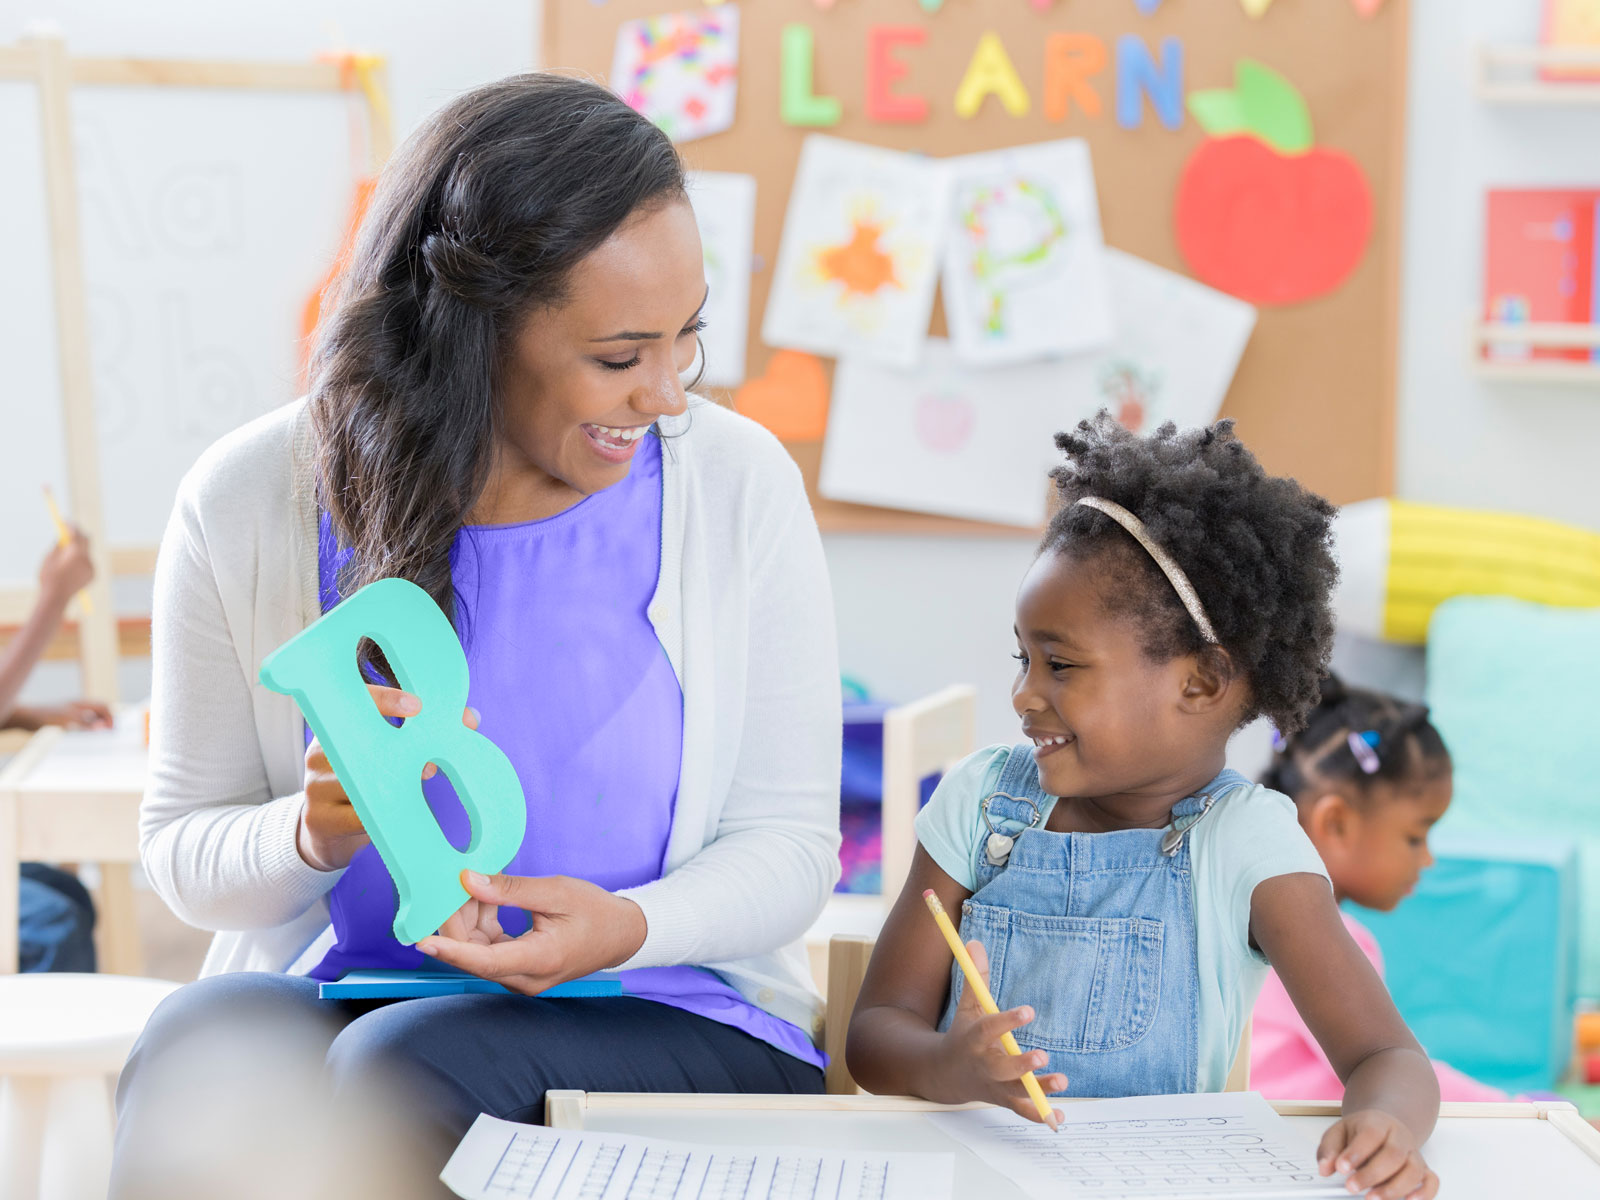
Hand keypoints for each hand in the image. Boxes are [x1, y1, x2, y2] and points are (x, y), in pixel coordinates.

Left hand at [6, 700, 113, 731]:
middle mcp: (79, 707)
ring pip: (90, 719)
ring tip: (99, 738)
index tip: (112, 730)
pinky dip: (87, 730)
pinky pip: (81, 724)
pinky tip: (84, 738)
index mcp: (82, 703)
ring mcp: (72, 713)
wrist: (27, 717)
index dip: (110, 717)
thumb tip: (103, 728)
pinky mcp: (65, 720)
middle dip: (106, 722)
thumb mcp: (69, 720)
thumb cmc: (47, 716)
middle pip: (99, 712)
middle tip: (110, 735)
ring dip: (97, 727)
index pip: (104, 707)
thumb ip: (87, 724)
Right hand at [38, 527, 92, 603]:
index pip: (77, 533)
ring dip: (78, 548)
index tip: (65, 521)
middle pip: (86, 539)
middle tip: (68, 531)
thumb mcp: (49, 557)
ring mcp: (92, 567)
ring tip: (65, 556)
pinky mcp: (93, 574)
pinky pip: (88, 562)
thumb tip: (63, 534)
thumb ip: (58, 544)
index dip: (71, 525)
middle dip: (78, 534)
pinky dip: (81, 560)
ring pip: (86, 551)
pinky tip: (70, 569)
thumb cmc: (48, 577)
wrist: (56, 598)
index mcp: (75, 553)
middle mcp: (87, 558)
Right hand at [296, 684, 478, 872]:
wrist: (326, 833)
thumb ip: (426, 734)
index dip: (385, 699)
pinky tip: (400, 815)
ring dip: (395, 785)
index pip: (355, 703)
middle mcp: (321, 753)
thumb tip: (471, 717)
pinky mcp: (320, 819)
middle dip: (401, 751)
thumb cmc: (368, 784)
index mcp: (338, 729)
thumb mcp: (389, 757)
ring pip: (360, 781)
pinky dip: (385, 815)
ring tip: (420, 788)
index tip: (416, 705)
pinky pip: (358, 816)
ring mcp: (316, 786)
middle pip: (359, 743)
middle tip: (431, 765)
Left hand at [417, 872, 647, 993]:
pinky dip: (483, 926)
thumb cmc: (596, 912)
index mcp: (540, 959)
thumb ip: (509, 890)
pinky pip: (490, 951)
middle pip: (476, 955)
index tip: (424, 941)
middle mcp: (527, 977)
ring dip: (471, 921)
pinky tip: (486, 901)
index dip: (452, 951)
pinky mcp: (521, 971)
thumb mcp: (555, 892)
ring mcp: (523, 978)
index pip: (486, 961)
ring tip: (476, 888)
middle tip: (455, 885)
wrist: (621, 934)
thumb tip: (469, 881)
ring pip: (479, 953)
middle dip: (459, 920)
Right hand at [931, 939, 1066, 1123]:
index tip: (1029, 1011)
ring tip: (1061, 1080)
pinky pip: (1023, 1110)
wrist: (945, 1075)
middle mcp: (984, 1065)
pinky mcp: (1005, 1099)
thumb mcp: (969, 1006)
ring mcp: (995, 1085)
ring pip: (1016, 1091)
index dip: (1008, 1021)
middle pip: (1002, 1068)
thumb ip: (975, 977)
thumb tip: (974, 942)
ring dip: (1038, 1089)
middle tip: (1042, 1055)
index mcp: (974, 1039)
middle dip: (1022, 1064)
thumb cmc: (963, 1035)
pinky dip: (1040, 1114)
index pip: (990, 1029)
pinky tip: (1058, 1116)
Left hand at [1318, 1109, 1438, 1199]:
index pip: (1370, 1134)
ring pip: (1413, 1170)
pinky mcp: (1423, 1169)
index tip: (1341, 1168)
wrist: (1385, 1125)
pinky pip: (1432, 1181)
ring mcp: (1414, 1153)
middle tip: (1351, 1187)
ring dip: (1394, 1188)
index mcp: (1377, 1123)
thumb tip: (1325, 1167)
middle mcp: (1399, 1137)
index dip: (1356, 1152)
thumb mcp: (1340, 1132)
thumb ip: (1329, 1148)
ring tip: (1372, 1198)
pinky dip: (1424, 1193)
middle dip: (1372, 1174)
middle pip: (1394, 1155)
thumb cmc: (1362, 1132)